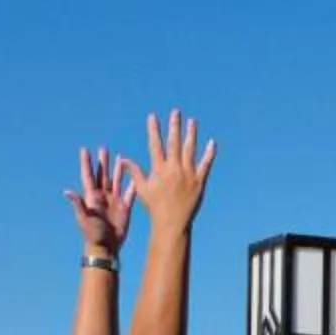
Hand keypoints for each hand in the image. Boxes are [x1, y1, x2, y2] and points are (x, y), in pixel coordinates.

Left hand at [62, 147, 134, 254]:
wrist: (107, 246)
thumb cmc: (93, 234)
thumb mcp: (84, 218)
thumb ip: (78, 204)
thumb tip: (67, 191)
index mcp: (92, 197)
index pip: (89, 176)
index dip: (86, 163)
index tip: (84, 150)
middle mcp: (103, 196)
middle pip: (103, 175)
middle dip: (102, 162)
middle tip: (103, 148)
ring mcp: (114, 201)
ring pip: (116, 181)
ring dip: (117, 169)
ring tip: (119, 157)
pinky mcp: (125, 208)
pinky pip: (130, 193)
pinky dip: (133, 184)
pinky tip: (136, 176)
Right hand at [121, 111, 217, 237]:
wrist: (172, 222)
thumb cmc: (155, 207)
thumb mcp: (142, 189)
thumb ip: (135, 172)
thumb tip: (124, 158)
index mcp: (158, 170)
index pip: (155, 145)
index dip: (154, 130)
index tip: (153, 116)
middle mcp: (173, 169)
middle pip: (174, 143)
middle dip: (174, 126)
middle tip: (176, 112)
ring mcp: (187, 175)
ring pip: (190, 150)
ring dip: (191, 134)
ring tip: (192, 121)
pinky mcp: (199, 181)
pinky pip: (206, 164)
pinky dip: (209, 153)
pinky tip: (212, 143)